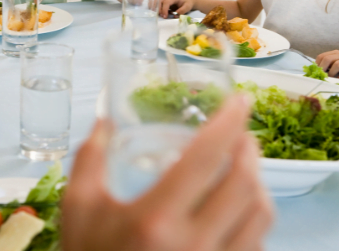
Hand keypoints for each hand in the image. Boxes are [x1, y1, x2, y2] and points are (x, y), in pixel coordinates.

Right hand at [63, 95, 272, 250]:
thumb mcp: (78, 209)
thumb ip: (90, 159)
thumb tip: (103, 122)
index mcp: (154, 220)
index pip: (205, 159)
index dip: (228, 123)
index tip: (239, 101)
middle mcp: (192, 246)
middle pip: (244, 186)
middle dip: (250, 149)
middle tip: (242, 132)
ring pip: (260, 217)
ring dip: (258, 183)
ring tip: (245, 166)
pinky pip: (255, 244)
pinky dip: (254, 217)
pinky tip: (240, 206)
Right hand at [159, 0, 195, 18]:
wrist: (188, 0)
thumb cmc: (188, 3)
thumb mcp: (187, 7)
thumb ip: (182, 11)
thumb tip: (175, 15)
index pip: (166, 2)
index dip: (164, 9)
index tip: (165, 16)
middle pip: (160, 0)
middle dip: (159, 8)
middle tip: (161, 16)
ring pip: (157, 1)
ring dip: (156, 7)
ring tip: (158, 14)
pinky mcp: (164, 1)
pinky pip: (157, 2)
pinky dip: (155, 7)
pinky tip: (156, 12)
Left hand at [316, 50, 338, 78]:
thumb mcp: (338, 62)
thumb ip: (328, 65)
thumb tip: (315, 73)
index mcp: (335, 53)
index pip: (321, 56)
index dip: (317, 64)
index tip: (316, 72)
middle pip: (327, 58)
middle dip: (322, 68)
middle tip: (321, 76)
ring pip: (337, 64)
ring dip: (332, 73)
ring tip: (331, 78)